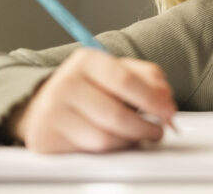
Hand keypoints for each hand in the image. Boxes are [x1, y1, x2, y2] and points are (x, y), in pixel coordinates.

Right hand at [10, 48, 175, 152]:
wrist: (44, 102)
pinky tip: (117, 141)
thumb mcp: (119, 69)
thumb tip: (166, 98)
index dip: (152, 99)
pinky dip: (111, 149)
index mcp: (87, 60)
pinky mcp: (47, 138)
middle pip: (116, 114)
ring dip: (130, 141)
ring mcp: (53, 112)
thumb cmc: (90, 86)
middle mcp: (66, 83)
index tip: (168, 112)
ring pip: (105, 138)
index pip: (125, 81)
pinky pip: (90, 152)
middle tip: (158, 130)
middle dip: (145, 127)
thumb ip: (149, 77)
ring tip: (139, 135)